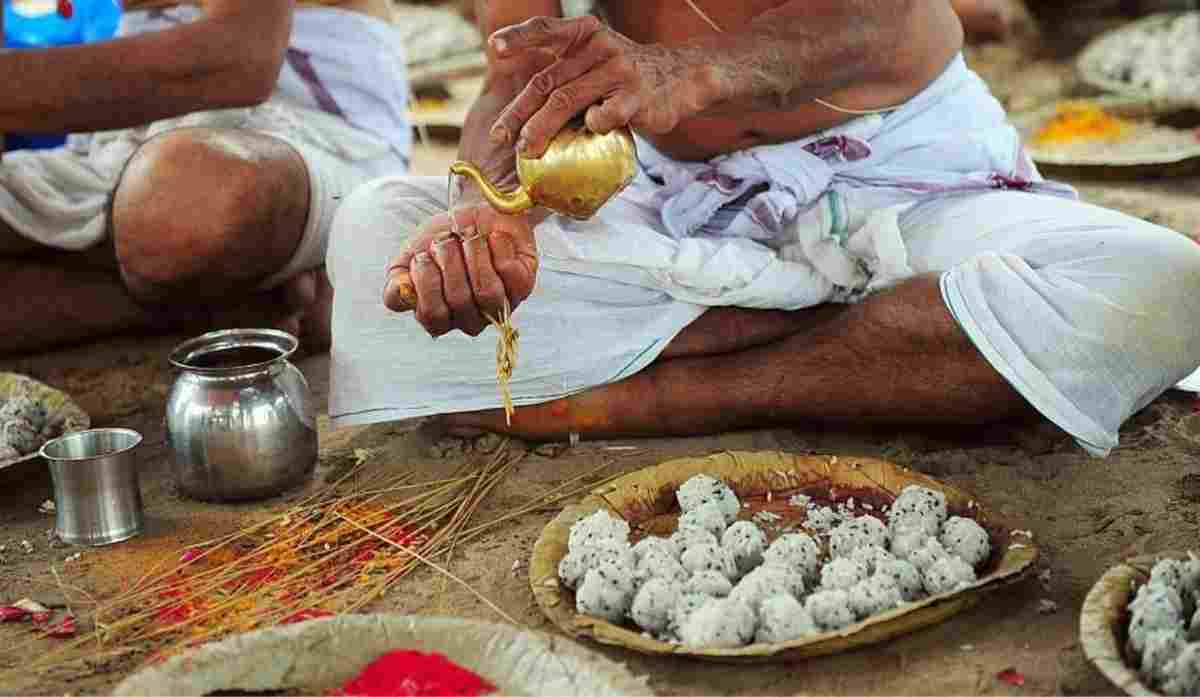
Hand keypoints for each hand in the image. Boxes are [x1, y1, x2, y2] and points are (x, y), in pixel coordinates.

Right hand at [382, 204, 539, 337]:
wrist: (479, 209)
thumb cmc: (445, 236)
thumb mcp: (414, 253)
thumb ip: (399, 277)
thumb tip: (402, 291)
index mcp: (440, 316)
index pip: (431, 317)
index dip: (426, 283)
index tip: (423, 256)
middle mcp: (470, 318)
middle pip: (458, 300)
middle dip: (449, 259)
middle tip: (448, 239)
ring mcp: (499, 304)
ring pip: (486, 292)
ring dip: (474, 254)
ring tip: (470, 236)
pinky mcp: (522, 285)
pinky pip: (508, 273)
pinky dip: (497, 247)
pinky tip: (494, 238)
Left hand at [488, 16, 711, 157]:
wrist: (682, 77)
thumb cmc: (625, 75)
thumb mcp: (597, 57)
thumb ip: (566, 70)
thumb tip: (520, 111)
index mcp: (586, 33)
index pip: (546, 30)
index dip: (519, 38)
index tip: (495, 49)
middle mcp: (600, 47)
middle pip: (548, 81)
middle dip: (519, 111)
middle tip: (501, 135)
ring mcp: (618, 70)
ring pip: (567, 100)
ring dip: (541, 128)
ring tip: (526, 149)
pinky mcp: (635, 97)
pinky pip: (603, 116)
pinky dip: (591, 127)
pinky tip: (590, 132)